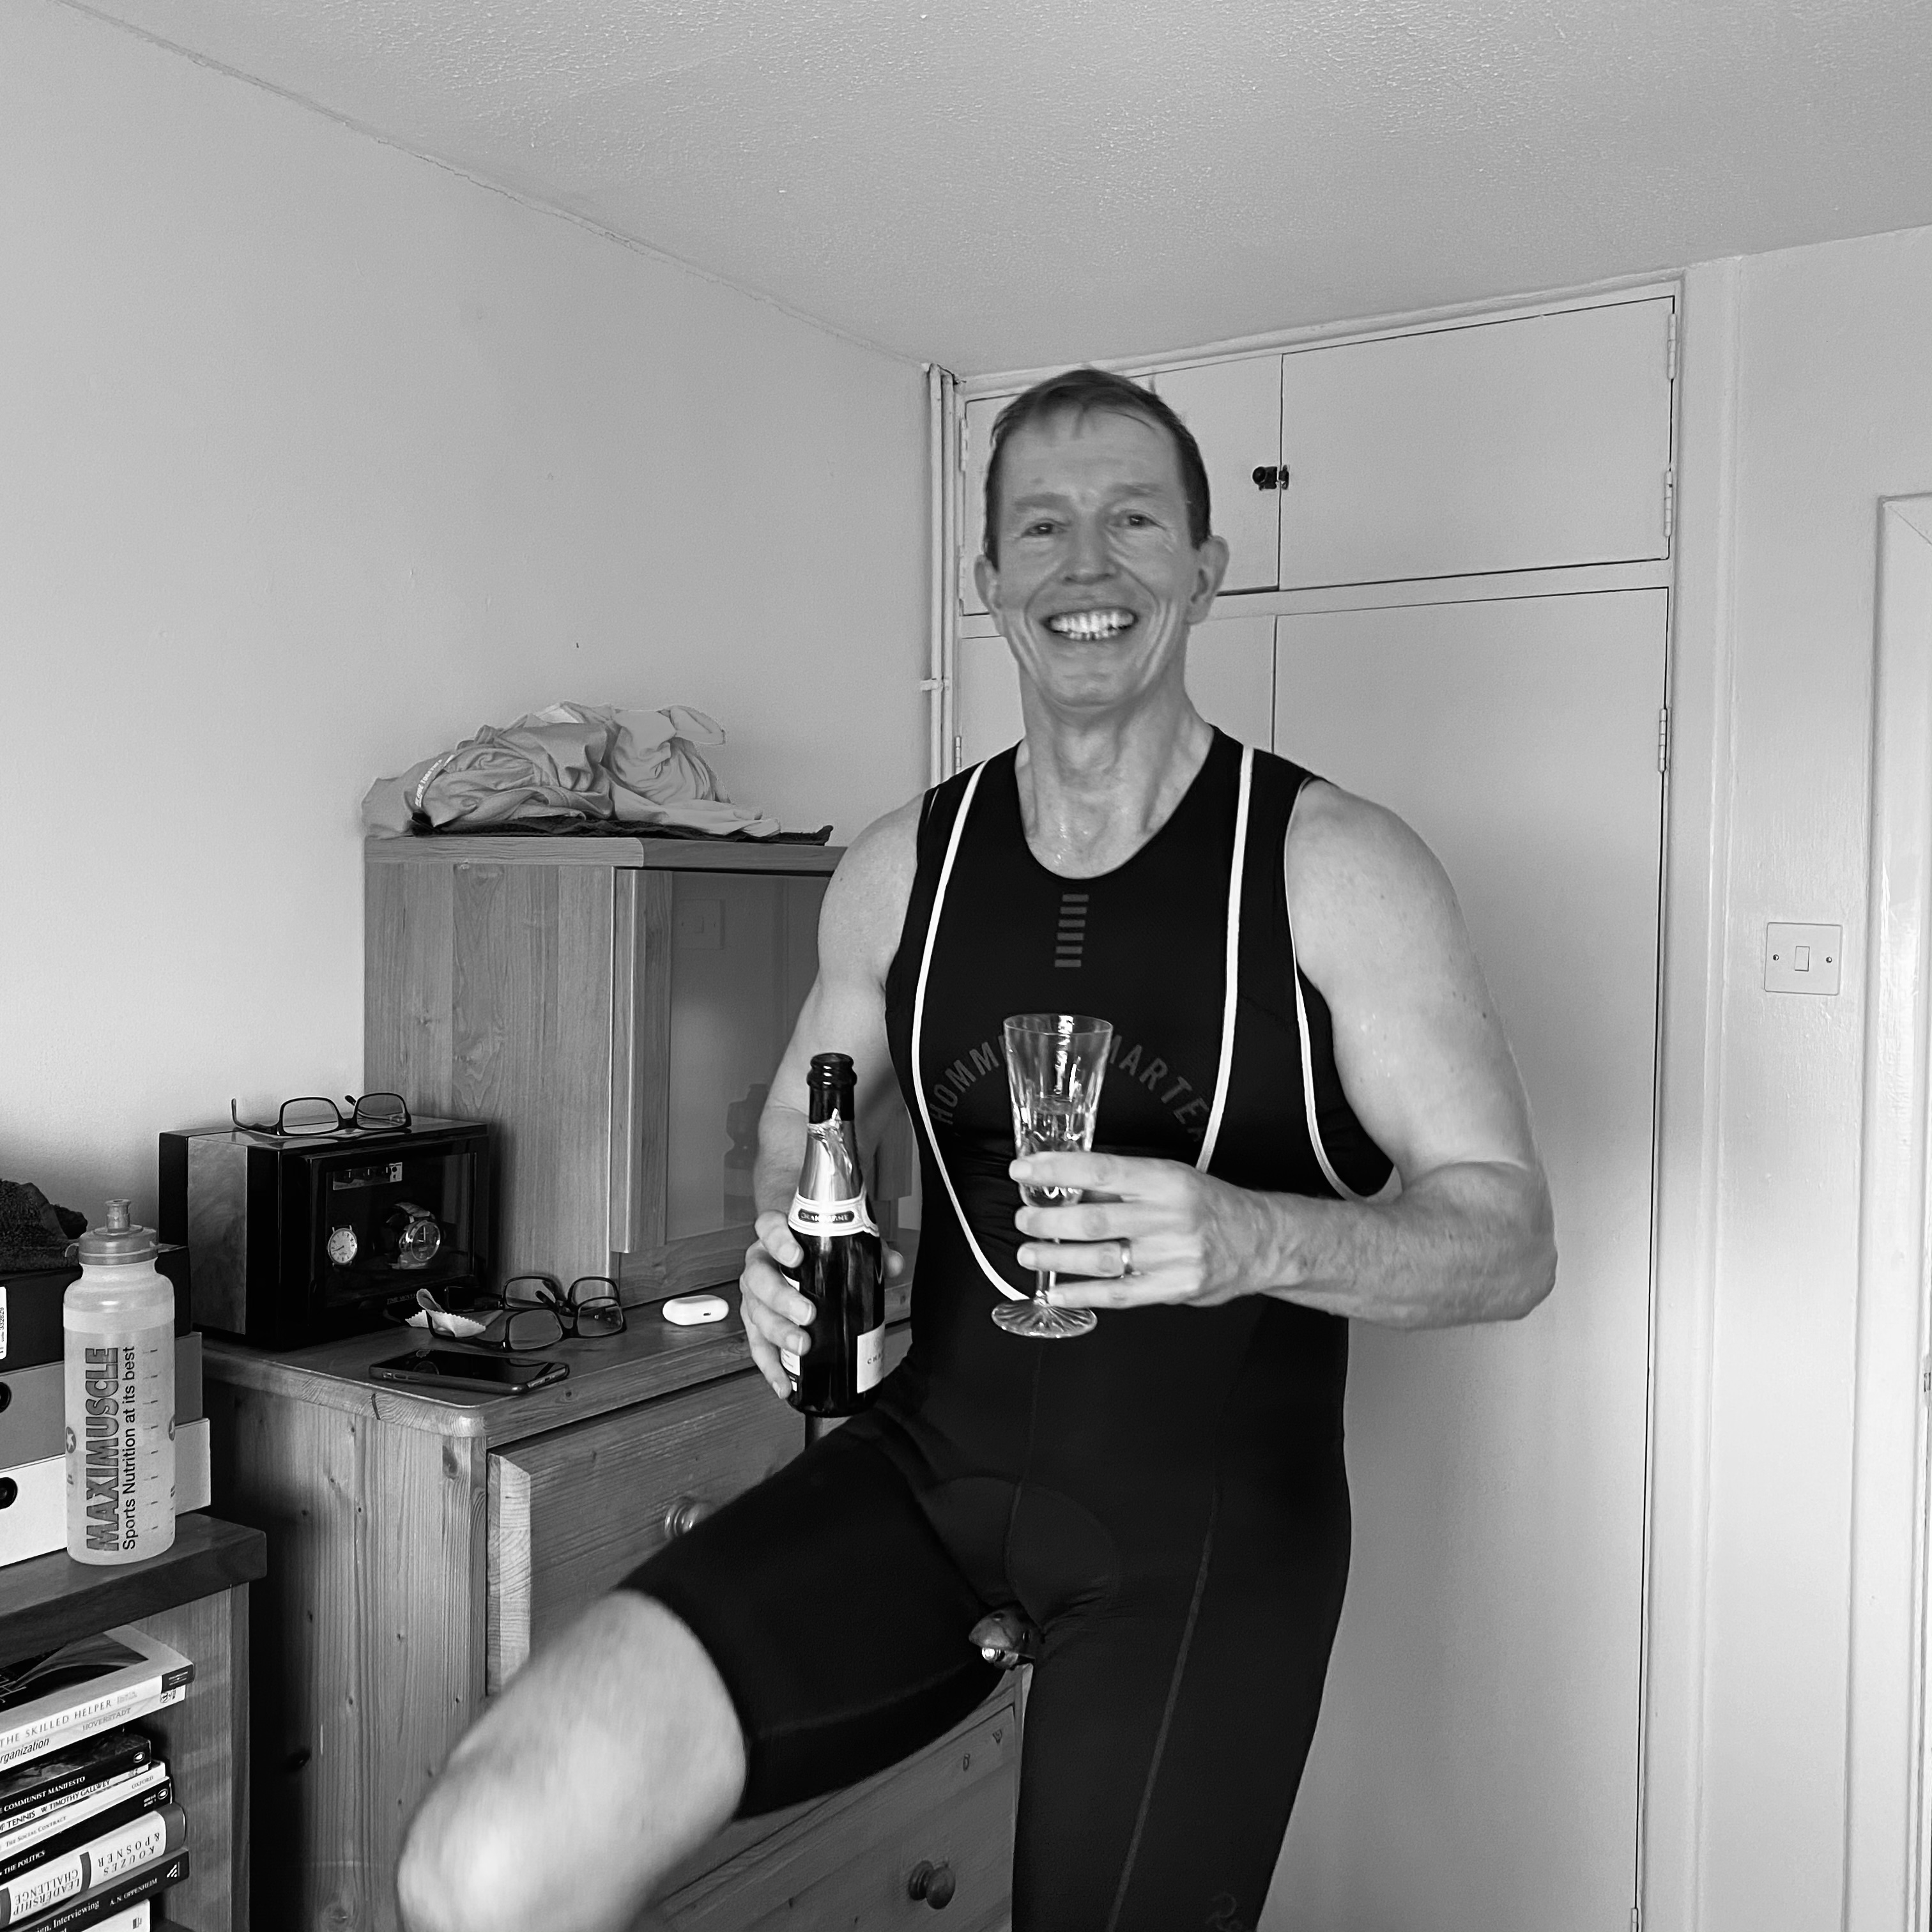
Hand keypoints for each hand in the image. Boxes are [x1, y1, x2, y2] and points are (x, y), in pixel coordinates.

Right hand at [740, 1212, 904, 1398]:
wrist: (796, 1256)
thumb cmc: (816, 1249)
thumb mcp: (843, 1243)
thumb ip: (870, 1249)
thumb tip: (895, 1264)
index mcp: (776, 1237)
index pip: (768, 1228)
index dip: (778, 1241)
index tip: (795, 1255)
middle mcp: (760, 1264)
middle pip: (759, 1278)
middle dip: (781, 1298)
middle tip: (807, 1313)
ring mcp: (755, 1295)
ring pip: (756, 1313)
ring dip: (778, 1333)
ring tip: (802, 1346)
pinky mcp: (757, 1324)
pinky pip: (758, 1346)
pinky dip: (770, 1366)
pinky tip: (784, 1382)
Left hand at [1011, 1151, 1278, 1310]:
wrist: (1259, 1241)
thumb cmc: (1209, 1205)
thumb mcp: (1171, 1178)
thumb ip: (1123, 1185)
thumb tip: (1065, 1183)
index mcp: (1166, 1180)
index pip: (1100, 1171)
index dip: (1056, 1171)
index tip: (1023, 1171)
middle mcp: (1169, 1217)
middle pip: (1095, 1219)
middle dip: (1049, 1220)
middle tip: (1024, 1217)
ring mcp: (1173, 1256)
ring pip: (1102, 1258)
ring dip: (1057, 1257)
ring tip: (1028, 1253)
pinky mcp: (1174, 1289)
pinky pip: (1118, 1295)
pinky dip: (1081, 1293)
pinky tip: (1055, 1290)